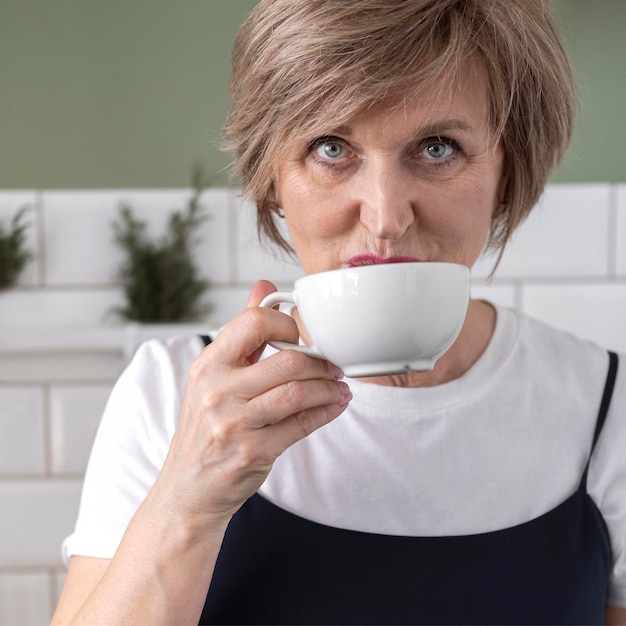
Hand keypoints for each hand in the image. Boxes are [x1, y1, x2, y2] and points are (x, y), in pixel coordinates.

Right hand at [157, 280, 351, 527]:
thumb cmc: (207, 428)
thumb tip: (265, 286)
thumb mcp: (214, 377)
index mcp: (208, 364)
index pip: (254, 322)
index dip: (289, 323)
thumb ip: (243, 332)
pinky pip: (303, 424)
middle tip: (335, 365)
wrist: (187, 489)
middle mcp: (217, 390)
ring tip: (340, 386)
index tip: (304, 336)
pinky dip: (327, 411)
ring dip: (330, 388)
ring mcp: (234, 423)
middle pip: (288, 360)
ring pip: (299, 392)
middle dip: (321, 362)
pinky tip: (335, 405)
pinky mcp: (253, 452)